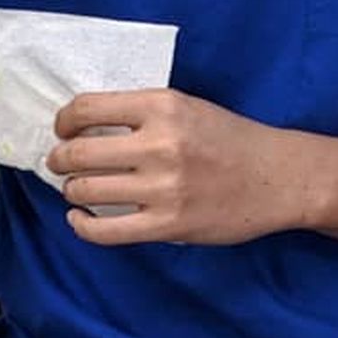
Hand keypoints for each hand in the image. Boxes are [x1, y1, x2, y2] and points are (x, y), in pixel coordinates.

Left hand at [47, 89, 309, 246]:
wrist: (279, 177)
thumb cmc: (230, 139)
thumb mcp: (187, 107)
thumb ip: (142, 112)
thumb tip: (84, 125)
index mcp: (162, 107)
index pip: (87, 109)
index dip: (64, 121)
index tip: (63, 130)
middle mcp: (160, 144)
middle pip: (78, 153)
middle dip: (58, 160)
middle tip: (59, 163)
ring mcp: (164, 188)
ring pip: (85, 190)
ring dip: (71, 190)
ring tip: (78, 189)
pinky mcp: (169, 225)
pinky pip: (105, 231)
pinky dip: (82, 225)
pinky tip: (80, 218)